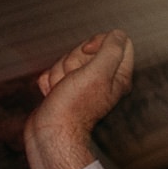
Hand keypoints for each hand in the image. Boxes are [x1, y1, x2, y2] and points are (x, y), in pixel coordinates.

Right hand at [23, 30, 134, 168]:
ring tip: (61, 92)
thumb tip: (117, 34)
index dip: (99, 41)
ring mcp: (80, 84)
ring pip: (66, 60)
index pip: (118, 41)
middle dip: (73, 60)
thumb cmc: (74, 107)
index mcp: (118, 75)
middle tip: (73, 80)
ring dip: (58, 73)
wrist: (49, 134)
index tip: (89, 52)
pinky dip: (49, 83)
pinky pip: (52, 73)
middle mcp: (102, 79)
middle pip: (87, 48)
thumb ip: (111, 49)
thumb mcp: (98, 73)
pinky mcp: (62, 89)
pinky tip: (53, 96)